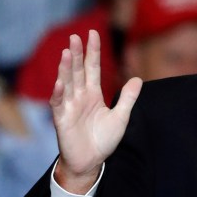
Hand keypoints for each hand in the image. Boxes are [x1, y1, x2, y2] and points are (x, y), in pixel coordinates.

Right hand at [51, 30, 141, 193]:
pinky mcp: (62, 119)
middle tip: (76, 36)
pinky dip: (59, 93)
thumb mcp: (121, 117)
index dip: (93, 51)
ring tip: (68, 52)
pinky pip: (59, 104)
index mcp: (94, 94)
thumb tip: (137, 79)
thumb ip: (128, 98)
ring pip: (67, 83)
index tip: (93, 34)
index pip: (93, 68)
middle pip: (78, 71)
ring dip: (67, 68)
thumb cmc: (103, 140)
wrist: (91, 162)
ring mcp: (69, 106)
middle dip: (78, 54)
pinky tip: (60, 82)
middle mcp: (80, 97)